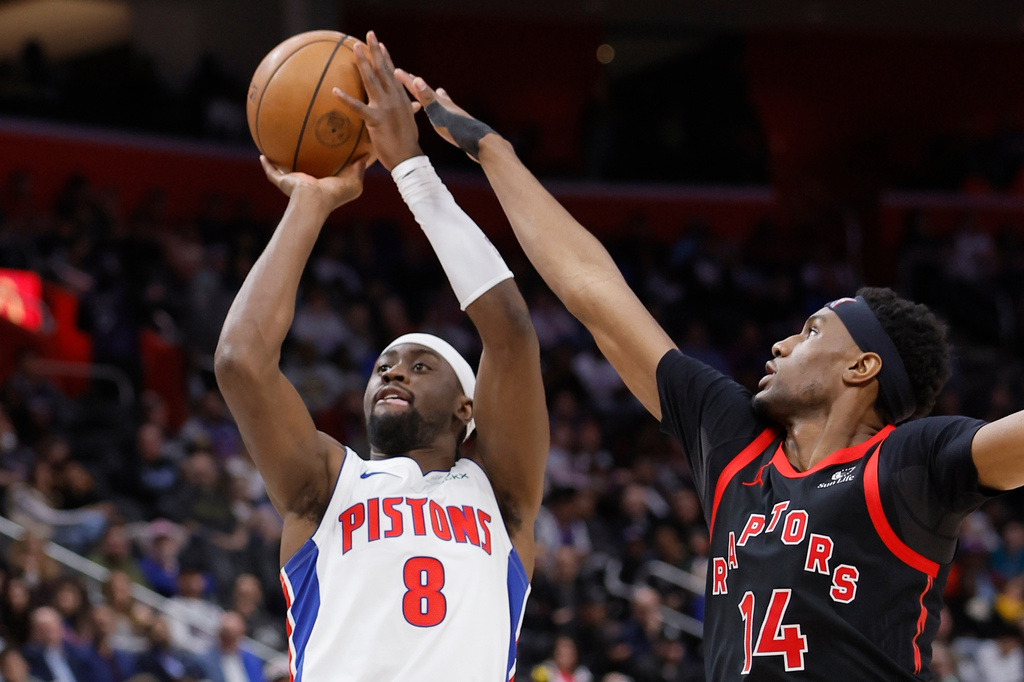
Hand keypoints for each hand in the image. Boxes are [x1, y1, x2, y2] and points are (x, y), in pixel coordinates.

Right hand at [260, 154, 368, 213]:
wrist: (314, 200)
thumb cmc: (335, 194)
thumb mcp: (354, 182)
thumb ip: (359, 169)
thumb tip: (366, 155)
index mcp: (323, 184)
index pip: (324, 173)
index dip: (325, 164)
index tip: (326, 150)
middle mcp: (307, 184)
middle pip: (303, 171)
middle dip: (302, 162)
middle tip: (301, 146)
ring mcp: (294, 184)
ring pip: (285, 172)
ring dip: (281, 164)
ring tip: (276, 148)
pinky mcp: (282, 183)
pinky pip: (272, 173)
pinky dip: (267, 166)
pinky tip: (262, 155)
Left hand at [333, 31, 422, 170]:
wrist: (408, 158)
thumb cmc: (406, 142)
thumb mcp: (409, 122)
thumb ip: (409, 110)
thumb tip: (415, 104)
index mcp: (402, 99)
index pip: (393, 74)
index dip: (386, 58)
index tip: (380, 45)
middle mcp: (395, 99)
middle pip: (383, 70)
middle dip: (375, 51)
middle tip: (368, 35)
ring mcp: (386, 108)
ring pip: (372, 81)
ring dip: (363, 63)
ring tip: (355, 48)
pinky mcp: (376, 120)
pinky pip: (358, 107)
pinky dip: (346, 98)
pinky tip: (334, 90)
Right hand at [393, 70, 495, 160]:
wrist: (479, 143)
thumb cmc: (458, 129)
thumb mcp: (439, 114)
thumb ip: (428, 99)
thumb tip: (417, 79)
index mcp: (439, 102)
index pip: (419, 88)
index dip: (407, 80)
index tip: (396, 71)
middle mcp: (446, 104)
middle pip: (429, 92)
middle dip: (418, 85)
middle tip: (410, 77)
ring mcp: (453, 113)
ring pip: (440, 101)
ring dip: (432, 96)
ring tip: (434, 90)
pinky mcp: (458, 123)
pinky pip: (446, 112)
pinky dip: (444, 108)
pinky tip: (449, 111)